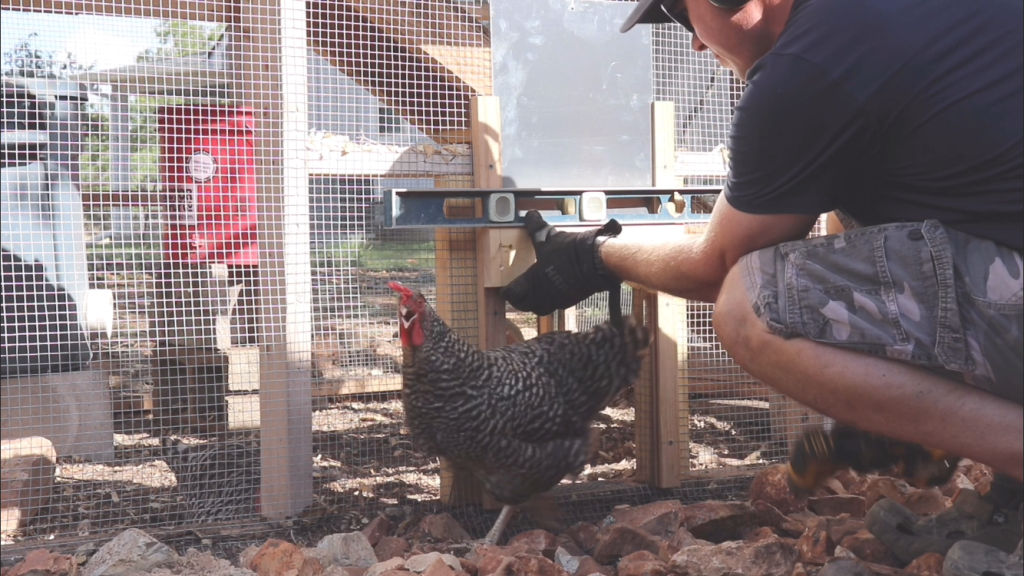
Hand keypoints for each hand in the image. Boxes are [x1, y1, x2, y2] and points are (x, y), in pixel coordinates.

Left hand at [501, 210, 621, 314]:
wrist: (597, 261)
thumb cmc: (569, 251)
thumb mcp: (549, 237)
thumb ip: (536, 227)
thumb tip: (530, 214)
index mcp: (532, 282)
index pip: (512, 294)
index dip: (507, 291)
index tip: (504, 289)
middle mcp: (543, 296)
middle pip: (526, 304)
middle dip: (521, 298)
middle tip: (519, 290)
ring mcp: (559, 300)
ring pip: (542, 305)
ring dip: (537, 299)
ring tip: (536, 288)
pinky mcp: (572, 299)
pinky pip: (556, 302)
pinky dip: (552, 296)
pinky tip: (554, 284)